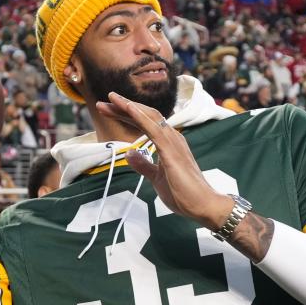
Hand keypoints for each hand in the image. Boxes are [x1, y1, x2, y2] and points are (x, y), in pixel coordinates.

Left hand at [96, 92, 230, 230]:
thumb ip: (144, 165)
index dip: (127, 115)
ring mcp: (173, 142)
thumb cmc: (183, 193)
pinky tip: (128, 108)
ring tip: (111, 99)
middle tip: (103, 102)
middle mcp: (172, 138)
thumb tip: (130, 154)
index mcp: (168, 143)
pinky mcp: (172, 151)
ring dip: (129, 107)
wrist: (202, 205)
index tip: (109, 110)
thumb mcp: (156, 178)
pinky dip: (140, 117)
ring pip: (149, 118)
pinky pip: (154, 129)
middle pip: (145, 116)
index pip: (145, 123)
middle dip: (123, 107)